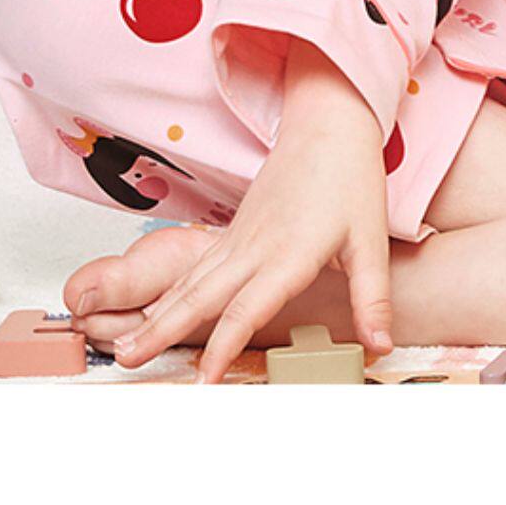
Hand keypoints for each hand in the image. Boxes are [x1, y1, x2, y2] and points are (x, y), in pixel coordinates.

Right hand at [108, 44, 394, 381]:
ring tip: (125, 347)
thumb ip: (373, 300)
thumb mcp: (371, 244)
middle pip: (201, 296)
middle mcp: (254, 247)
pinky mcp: (235, 231)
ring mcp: (239, 237)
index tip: (204, 379)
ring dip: (157, 314)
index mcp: (289, 253)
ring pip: (190, 281)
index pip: (249, 307)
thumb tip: (380, 347)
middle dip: (161, 331)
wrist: (328, 126)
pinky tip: (153, 312)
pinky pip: (196, 268)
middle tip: (127, 362)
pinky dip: (171, 294)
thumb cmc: (351, 179)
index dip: (224, 345)